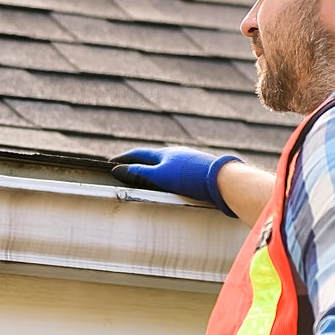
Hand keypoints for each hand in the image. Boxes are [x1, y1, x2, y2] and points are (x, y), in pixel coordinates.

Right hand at [111, 147, 241, 216]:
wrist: (222, 179)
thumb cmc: (190, 177)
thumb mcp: (159, 176)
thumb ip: (139, 173)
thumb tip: (117, 170)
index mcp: (164, 154)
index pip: (138, 153)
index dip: (124, 158)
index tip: (112, 162)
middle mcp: (176, 154)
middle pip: (153, 157)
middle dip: (138, 161)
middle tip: (126, 167)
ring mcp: (188, 160)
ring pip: (166, 163)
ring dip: (153, 167)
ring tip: (146, 174)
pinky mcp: (198, 169)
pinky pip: (177, 170)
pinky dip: (167, 173)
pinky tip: (171, 180)